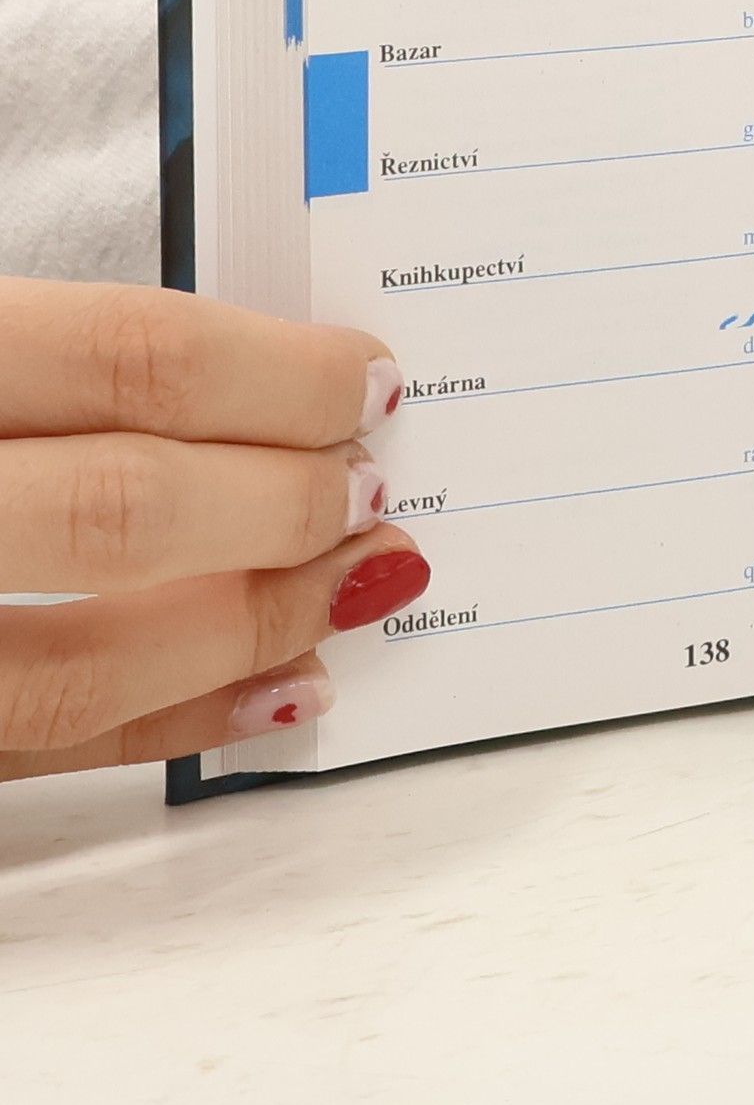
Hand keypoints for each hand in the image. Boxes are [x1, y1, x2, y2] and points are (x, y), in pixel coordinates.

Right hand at [0, 278, 426, 778]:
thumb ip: (61, 352)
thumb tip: (257, 372)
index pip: (131, 358)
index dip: (279, 376)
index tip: (367, 381)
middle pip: (127, 505)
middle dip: (284, 502)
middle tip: (368, 490)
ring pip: (83, 664)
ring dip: (252, 625)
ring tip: (356, 585)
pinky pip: (34, 752)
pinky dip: (171, 725)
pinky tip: (279, 688)